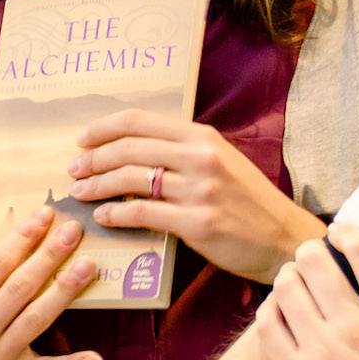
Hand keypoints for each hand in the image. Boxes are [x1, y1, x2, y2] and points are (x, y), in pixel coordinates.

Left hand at [73, 110, 324, 281]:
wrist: (284, 238)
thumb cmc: (248, 201)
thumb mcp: (220, 161)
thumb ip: (182, 151)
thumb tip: (132, 149)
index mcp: (202, 136)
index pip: (139, 121)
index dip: (103, 128)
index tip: (82, 140)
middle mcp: (200, 157)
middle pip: (128, 148)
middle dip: (93, 159)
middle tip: (74, 169)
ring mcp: (200, 190)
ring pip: (130, 179)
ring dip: (97, 185)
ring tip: (81, 192)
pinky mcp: (198, 223)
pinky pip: (142, 213)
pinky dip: (116, 213)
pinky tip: (104, 216)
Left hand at [257, 227, 358, 359]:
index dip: (348, 231)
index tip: (341, 232)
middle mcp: (355, 327)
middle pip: (315, 261)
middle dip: (311, 250)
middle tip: (314, 256)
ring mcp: (321, 349)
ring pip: (286, 286)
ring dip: (289, 275)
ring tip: (297, 279)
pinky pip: (267, 323)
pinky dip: (271, 308)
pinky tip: (283, 310)